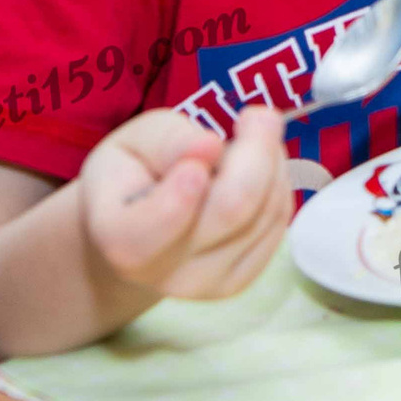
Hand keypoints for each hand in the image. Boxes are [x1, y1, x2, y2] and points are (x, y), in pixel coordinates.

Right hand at [79, 104, 286, 302]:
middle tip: (254, 117)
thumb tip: (210, 146)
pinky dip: (277, 185)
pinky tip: (256, 171)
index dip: (193, 178)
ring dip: (270, 164)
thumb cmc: (132, 175)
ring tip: (244, 146)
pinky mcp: (242, 280)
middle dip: (257, 150)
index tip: (208, 143)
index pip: (168, 216)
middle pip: (235, 208)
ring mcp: (207, 284)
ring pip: (267, 212)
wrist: (134, 230)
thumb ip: (167, 141)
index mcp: (122, 239)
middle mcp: (164, 273)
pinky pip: (279, 222)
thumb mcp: (134, 141)